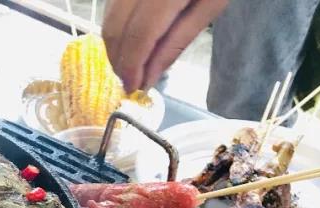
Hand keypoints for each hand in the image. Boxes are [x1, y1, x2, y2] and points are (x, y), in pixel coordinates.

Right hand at [102, 0, 229, 91]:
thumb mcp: (211, 5)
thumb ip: (177, 42)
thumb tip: (148, 78)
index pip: (139, 35)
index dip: (133, 65)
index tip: (134, 88)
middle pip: (116, 28)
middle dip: (119, 60)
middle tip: (130, 80)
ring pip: (108, 18)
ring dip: (115, 47)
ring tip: (131, 64)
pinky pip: (112, 6)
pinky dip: (117, 28)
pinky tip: (130, 40)